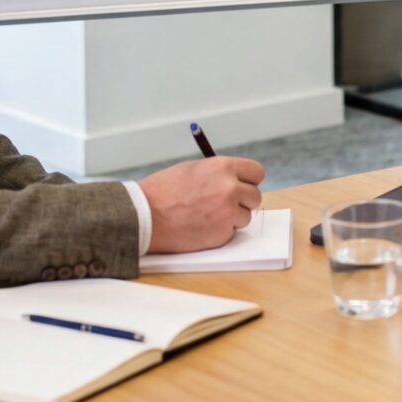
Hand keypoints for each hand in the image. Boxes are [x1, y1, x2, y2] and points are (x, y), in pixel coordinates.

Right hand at [138, 156, 265, 252]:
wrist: (145, 216)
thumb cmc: (163, 191)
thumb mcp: (193, 170)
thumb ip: (218, 174)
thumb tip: (236, 180)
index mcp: (223, 167)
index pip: (256, 172)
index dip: (249, 180)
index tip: (243, 185)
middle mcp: (230, 188)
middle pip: (255, 196)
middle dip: (243, 201)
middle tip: (226, 204)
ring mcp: (227, 212)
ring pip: (245, 217)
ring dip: (231, 218)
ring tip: (206, 216)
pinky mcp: (222, 234)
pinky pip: (231, 233)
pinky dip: (219, 232)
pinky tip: (200, 227)